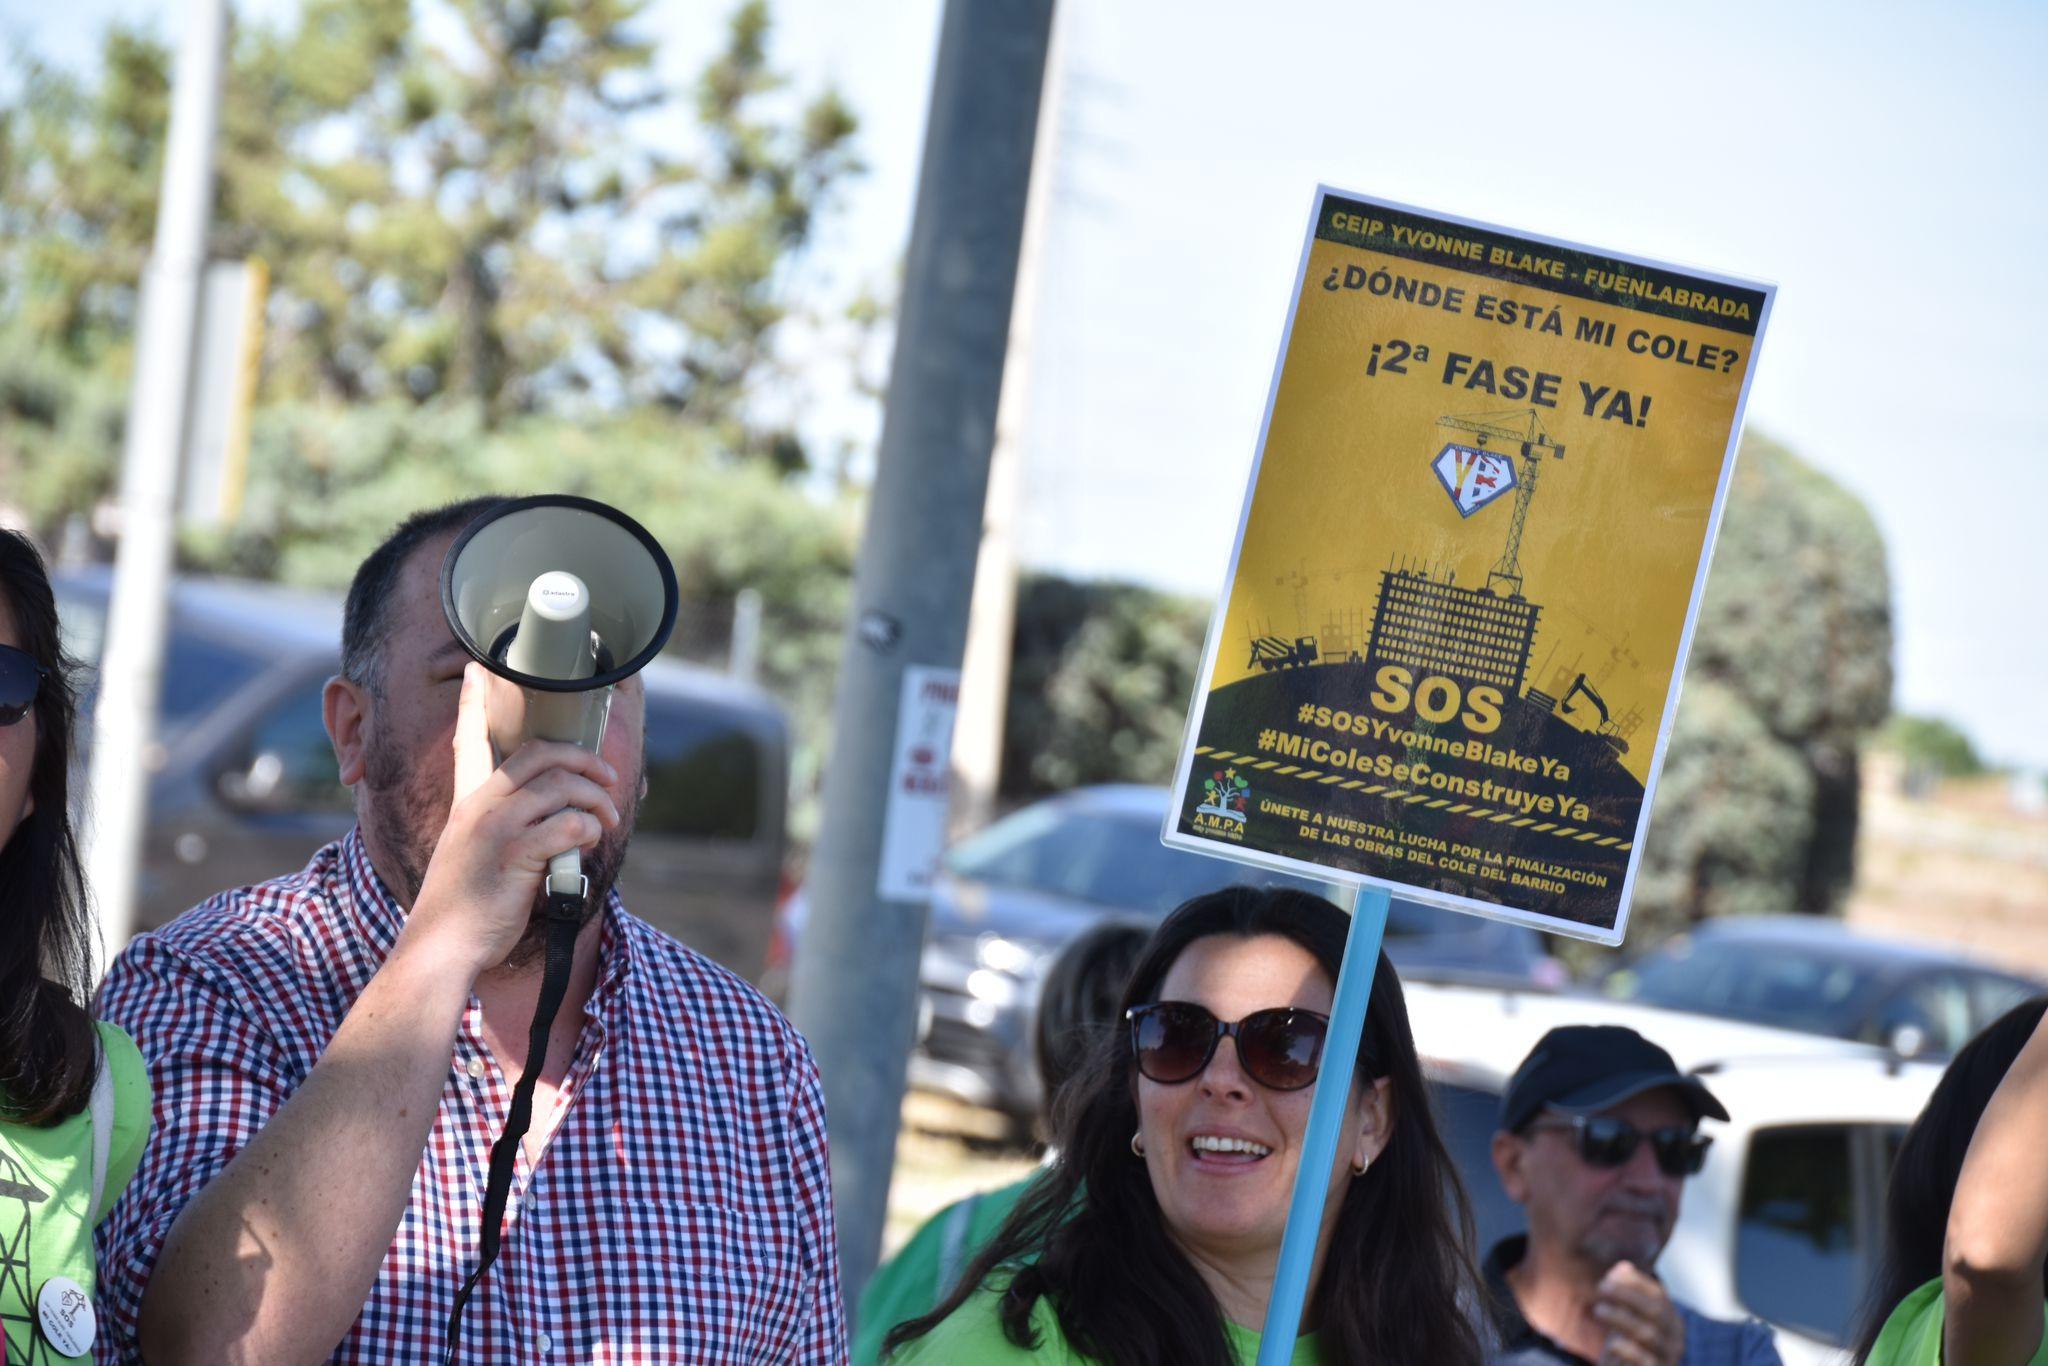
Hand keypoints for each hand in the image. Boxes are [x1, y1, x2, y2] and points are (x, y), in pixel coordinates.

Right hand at [398, 662, 620, 978]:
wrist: (443, 948)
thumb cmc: (466, 910)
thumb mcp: (475, 857)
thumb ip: (510, 833)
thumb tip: (561, 828)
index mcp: (469, 802)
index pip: (470, 740)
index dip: (475, 703)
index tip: (477, 669)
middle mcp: (480, 805)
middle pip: (541, 753)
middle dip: (584, 758)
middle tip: (608, 777)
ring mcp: (496, 827)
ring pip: (563, 786)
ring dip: (597, 800)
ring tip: (607, 820)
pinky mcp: (516, 853)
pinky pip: (568, 824)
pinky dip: (588, 829)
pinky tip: (588, 841)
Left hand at [1594, 1261, 1684, 1365]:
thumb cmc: (1628, 1348)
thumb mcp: (1626, 1319)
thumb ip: (1625, 1295)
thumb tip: (1623, 1266)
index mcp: (1671, 1321)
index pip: (1659, 1295)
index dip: (1636, 1282)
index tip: (1610, 1276)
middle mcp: (1675, 1339)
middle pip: (1655, 1311)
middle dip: (1626, 1296)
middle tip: (1601, 1288)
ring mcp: (1668, 1358)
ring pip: (1648, 1334)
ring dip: (1620, 1318)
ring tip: (1598, 1310)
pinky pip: (1645, 1360)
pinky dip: (1626, 1349)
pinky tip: (1611, 1344)